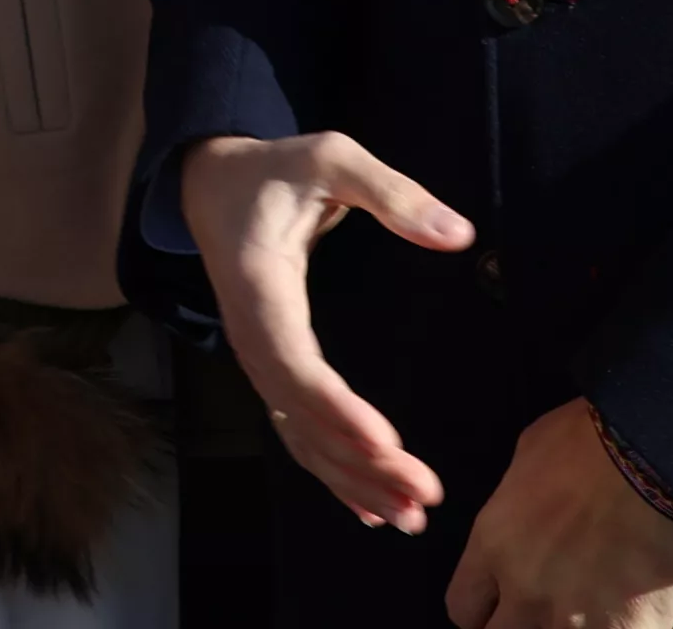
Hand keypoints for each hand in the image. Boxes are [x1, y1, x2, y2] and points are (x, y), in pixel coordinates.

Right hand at [178, 132, 475, 532]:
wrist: (212, 183)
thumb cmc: (275, 169)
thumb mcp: (329, 156)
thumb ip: (390, 192)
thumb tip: (461, 235)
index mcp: (259, 285)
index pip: (292, 359)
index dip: (336, 406)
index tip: (387, 441)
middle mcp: (251, 333)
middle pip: (300, 413)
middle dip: (360, 461)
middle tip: (424, 493)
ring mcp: (258, 356)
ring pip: (299, 433)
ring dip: (351, 480)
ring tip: (410, 516)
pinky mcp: (272, 365)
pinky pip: (298, 429)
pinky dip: (332, 473)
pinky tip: (372, 511)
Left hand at [445, 401, 672, 628]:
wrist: (657, 457)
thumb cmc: (591, 441)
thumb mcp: (528, 461)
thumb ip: (513, 509)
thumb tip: (519, 524)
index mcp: (494, 545)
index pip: (463, 607)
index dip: (485, 608)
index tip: (502, 601)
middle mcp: (525, 589)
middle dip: (517, 624)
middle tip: (545, 607)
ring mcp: (576, 618)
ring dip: (566, 627)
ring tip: (590, 609)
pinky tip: (627, 614)